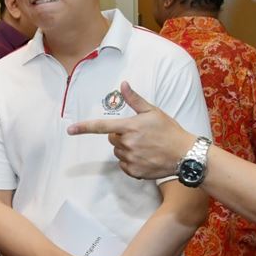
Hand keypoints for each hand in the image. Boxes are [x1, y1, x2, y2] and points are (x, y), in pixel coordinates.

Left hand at [67, 81, 193, 179]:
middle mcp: (127, 143)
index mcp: (129, 127)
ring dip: (126, 149)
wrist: (184, 154)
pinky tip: (145, 157)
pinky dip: (131, 162)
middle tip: (139, 135)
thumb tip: (123, 84)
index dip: (84, 128)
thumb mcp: (153, 111)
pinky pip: (124, 165)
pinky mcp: (134, 171)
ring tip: (145, 146)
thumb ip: (135, 99)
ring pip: (118, 152)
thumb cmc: (169, 130)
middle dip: (121, 136)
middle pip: (112, 139)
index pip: (101, 127)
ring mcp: (130, 159)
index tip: (70, 130)